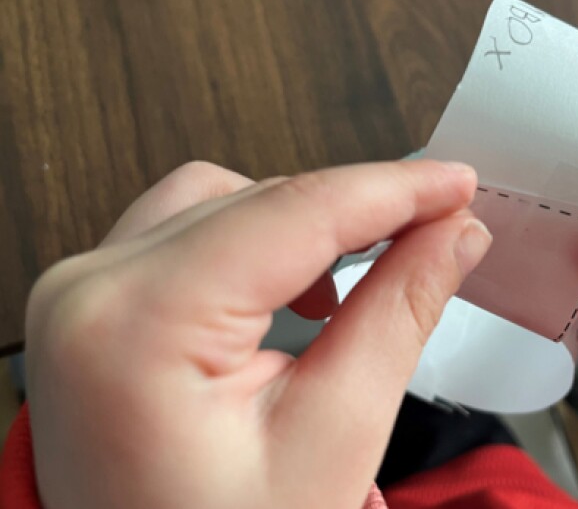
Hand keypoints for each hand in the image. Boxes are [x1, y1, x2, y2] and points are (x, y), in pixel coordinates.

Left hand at [25, 160, 490, 507]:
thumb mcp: (334, 436)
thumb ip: (398, 313)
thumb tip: (450, 236)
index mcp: (136, 325)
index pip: (292, 213)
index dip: (391, 190)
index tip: (454, 184)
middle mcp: (88, 292)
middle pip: (257, 199)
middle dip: (357, 210)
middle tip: (435, 229)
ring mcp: (81, 295)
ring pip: (223, 202)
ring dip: (304, 226)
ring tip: (359, 279)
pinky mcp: (95, 306)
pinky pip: (188, 232)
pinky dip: (258, 244)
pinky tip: (295, 292)